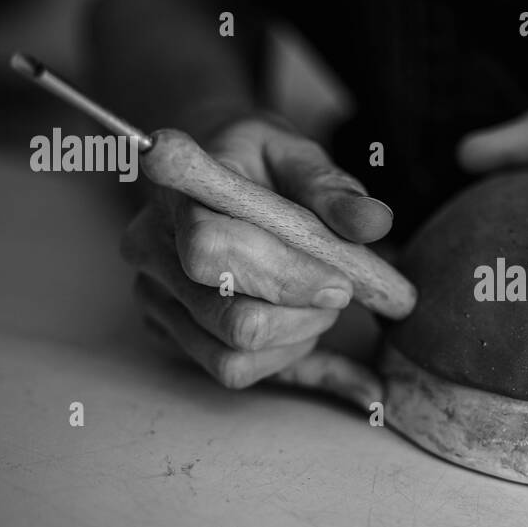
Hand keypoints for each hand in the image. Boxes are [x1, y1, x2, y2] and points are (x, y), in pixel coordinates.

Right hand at [121, 115, 393, 404]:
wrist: (209, 177)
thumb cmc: (257, 162)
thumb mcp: (296, 155)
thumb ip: (333, 188)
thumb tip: (375, 223)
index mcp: (176, 197)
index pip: (211, 250)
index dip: (282, 275)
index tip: (342, 283)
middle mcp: (152, 254)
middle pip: (231, 319)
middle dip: (304, 315)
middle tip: (342, 292)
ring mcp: (156, 301)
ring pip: (234, 356)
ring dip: (298, 338)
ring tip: (318, 302)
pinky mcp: (171, 335)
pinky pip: (236, 371)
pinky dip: (294, 363)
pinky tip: (344, 363)